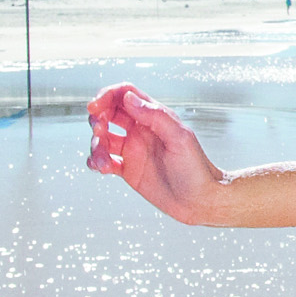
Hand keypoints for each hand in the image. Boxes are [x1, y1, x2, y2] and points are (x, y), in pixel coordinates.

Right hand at [84, 83, 225, 224]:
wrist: (201, 200)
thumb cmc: (196, 168)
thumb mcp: (179, 138)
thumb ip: (155, 116)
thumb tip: (128, 98)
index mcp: (153, 117)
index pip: (124, 95)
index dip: (106, 95)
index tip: (94, 107)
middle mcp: (140, 130)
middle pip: (108, 114)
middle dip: (97, 120)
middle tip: (99, 132)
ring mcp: (133, 150)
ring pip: (102, 138)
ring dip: (95, 145)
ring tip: (102, 162)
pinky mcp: (128, 170)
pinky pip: (104, 160)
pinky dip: (96, 161)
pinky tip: (102, 168)